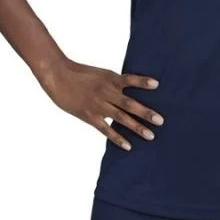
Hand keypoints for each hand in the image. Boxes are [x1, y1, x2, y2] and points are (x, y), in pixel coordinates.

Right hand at [41, 59, 163, 151]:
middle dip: (146, 113)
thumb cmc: (80, 74)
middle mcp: (106, 92)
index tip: (157, 85)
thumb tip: (128, 91)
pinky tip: (128, 145)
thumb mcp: (101, 74)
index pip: (130, 80)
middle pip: (129, 104)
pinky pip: (105, 129)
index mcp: (110, 79)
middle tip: (161, 121)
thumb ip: (114, 83)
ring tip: (151, 135)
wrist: (58, 76)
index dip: (142, 82)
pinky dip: (117, 138)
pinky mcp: (89, 116)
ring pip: (120, 118)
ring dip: (136, 127)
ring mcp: (98, 105)